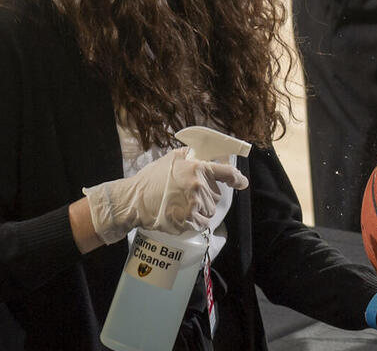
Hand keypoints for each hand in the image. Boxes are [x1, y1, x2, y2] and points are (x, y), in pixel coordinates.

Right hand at [82, 148, 247, 244]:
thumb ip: (191, 155)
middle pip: (216, 194)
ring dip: (201, 210)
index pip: (226, 172)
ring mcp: (194, 204)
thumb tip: (208, 154)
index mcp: (196, 168)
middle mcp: (198, 186)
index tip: (241, 182)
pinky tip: (182, 215)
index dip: (237, 178)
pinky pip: (203, 223)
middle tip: (187, 194)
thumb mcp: (171, 158)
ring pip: (210, 210)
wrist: (135, 200)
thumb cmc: (152, 179)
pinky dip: (196, 222)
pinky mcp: (189, 220)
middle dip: (206, 195)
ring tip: (182, 204)